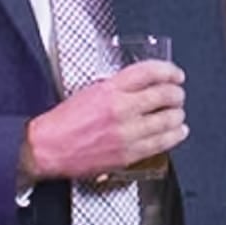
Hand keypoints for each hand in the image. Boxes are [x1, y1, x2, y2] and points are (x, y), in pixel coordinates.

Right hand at [24, 62, 189, 184]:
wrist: (47, 147)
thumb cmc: (63, 122)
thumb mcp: (90, 92)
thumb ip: (116, 88)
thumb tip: (140, 86)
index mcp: (110, 89)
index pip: (149, 72)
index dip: (169, 71)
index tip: (176, 75)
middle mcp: (121, 108)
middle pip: (164, 95)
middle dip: (177, 94)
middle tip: (178, 95)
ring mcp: (126, 132)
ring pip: (167, 120)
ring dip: (178, 115)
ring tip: (178, 114)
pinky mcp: (128, 153)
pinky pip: (160, 143)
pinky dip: (174, 136)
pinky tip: (177, 132)